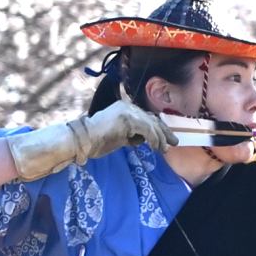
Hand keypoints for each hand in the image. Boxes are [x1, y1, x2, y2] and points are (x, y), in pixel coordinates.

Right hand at [6, 100, 177, 179]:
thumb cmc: (96, 141)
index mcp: (124, 108)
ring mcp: (127, 111)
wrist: (82, 140)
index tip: (166, 139)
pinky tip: (156, 148)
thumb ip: (131, 135)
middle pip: (151, 118)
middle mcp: (127, 106)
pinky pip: (147, 129)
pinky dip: (153, 139)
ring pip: (151, 124)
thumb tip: (142, 139)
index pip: (146, 117)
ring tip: (163, 149)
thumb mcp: (119, 137)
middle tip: (173, 143)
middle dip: (163, 131)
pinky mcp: (127, 118)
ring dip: (159, 138)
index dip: (158, 128)